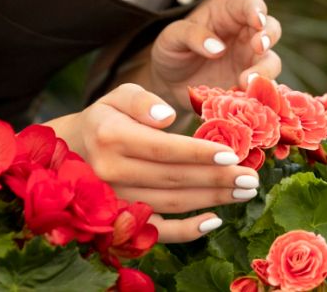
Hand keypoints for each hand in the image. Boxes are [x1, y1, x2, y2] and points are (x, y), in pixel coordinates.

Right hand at [77, 83, 261, 241]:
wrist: (74, 152)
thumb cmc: (108, 118)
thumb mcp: (120, 96)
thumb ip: (142, 100)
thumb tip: (167, 116)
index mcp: (111, 137)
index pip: (163, 149)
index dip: (198, 154)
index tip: (232, 155)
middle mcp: (111, 172)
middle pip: (173, 179)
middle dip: (217, 179)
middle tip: (251, 178)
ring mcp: (115, 200)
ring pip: (171, 203)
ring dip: (211, 200)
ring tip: (244, 192)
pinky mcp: (121, 219)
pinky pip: (156, 231)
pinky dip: (186, 231)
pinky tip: (214, 221)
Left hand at [148, 0, 282, 104]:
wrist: (169, 83)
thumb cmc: (172, 50)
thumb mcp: (172, 37)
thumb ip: (192, 35)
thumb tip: (217, 48)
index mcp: (228, 14)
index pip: (251, 5)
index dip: (257, 11)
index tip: (257, 22)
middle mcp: (245, 34)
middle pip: (271, 30)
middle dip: (269, 37)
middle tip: (258, 48)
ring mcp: (250, 61)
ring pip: (271, 61)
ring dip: (265, 70)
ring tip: (246, 82)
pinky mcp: (249, 85)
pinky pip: (262, 88)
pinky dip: (258, 93)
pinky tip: (245, 99)